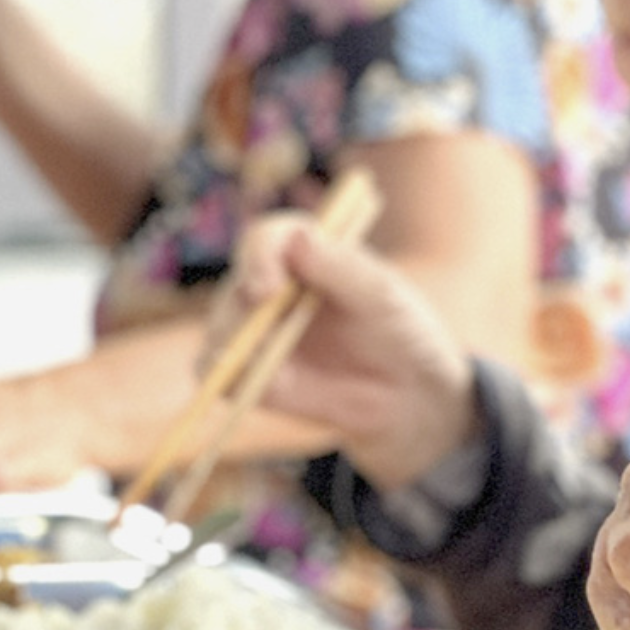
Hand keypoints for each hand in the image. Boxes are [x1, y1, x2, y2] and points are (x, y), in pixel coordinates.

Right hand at [221, 214, 476, 490]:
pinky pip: (221, 375)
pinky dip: (233, 380)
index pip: (265, 238)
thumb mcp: (384, 297)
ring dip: (238, 348)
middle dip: (244, 311)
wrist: (408, 391)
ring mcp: (260, 331)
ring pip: (220, 331)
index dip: (259, 256)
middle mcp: (273, 287)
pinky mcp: (253, 374)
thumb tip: (298, 238)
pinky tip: (274, 388)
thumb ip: (343, 269)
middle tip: (271, 336)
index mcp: (304, 254)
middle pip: (236, 286)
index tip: (270, 286)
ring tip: (279, 370)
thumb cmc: (401, 331)